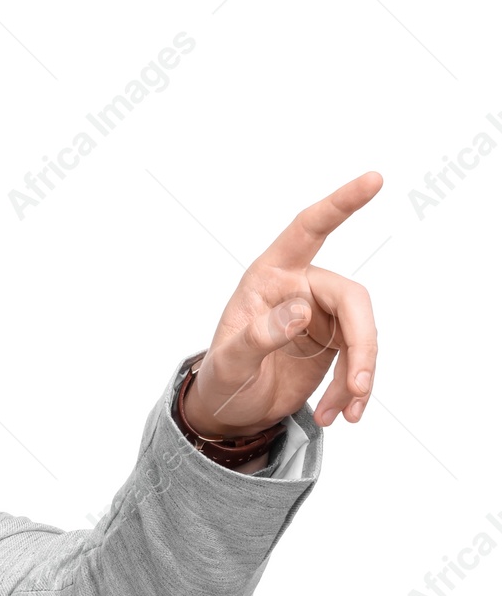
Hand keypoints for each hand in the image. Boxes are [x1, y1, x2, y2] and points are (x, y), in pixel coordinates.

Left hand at [182, 172, 382, 436]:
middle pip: (351, 299)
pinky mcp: (335, 341)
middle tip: (357, 386)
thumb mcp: (229, 364)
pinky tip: (339, 415)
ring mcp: (321, 314)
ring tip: (343, 414)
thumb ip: (258, 337)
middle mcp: (300, 287)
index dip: (340, 204)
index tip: (374, 180)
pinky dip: (353, 389)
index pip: (307, 229)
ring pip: (362, 334)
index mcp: (268, 276)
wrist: (228, 410)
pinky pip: (359, 359)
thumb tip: (301, 311)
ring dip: (358, 376)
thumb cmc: (221, 379)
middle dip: (362, 343)